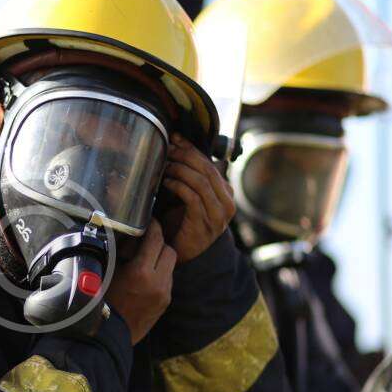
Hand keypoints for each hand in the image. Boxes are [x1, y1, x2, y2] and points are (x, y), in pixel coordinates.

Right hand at [105, 219, 175, 343]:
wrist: (108, 336)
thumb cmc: (100, 302)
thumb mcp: (106, 273)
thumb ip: (118, 253)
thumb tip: (124, 234)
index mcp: (141, 272)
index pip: (155, 239)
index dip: (153, 226)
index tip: (148, 220)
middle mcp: (158, 282)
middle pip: (169, 250)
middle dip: (159, 242)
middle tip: (147, 238)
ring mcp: (164, 294)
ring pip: (171, 265)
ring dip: (160, 258)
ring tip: (144, 258)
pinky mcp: (165, 303)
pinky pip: (168, 280)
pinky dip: (160, 273)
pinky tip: (145, 276)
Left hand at [161, 134, 235, 263]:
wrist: (184, 254)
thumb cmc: (182, 222)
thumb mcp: (189, 195)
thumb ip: (188, 175)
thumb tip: (176, 143)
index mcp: (226, 192)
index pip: (210, 163)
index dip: (192, 148)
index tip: (175, 138)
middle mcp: (227, 202)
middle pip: (207, 169)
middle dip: (185, 156)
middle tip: (167, 149)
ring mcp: (219, 214)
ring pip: (201, 181)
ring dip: (180, 169)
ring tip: (164, 165)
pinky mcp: (205, 223)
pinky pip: (193, 197)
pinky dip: (178, 186)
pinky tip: (166, 182)